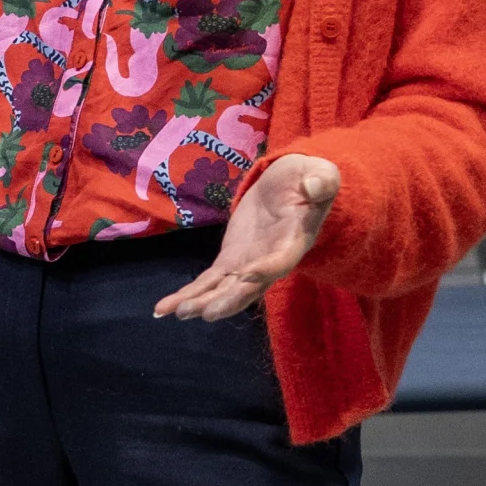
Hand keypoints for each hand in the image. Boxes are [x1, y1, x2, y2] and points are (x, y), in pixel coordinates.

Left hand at [155, 153, 341, 322]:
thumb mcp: (319, 173)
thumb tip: (315, 185)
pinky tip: (164, 308)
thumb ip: (320, 180)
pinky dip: (189, 295)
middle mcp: (271, 262)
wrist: (290, 186)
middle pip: (249, 287)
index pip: (281, 260)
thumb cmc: (307, 179)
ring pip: (225, 290)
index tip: (247, 275)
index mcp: (294, 241)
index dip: (266, 269)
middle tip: (206, 313)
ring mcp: (249, 265)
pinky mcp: (231, 261)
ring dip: (203, 302)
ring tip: (178, 312)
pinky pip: (209, 282)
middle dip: (228, 300)